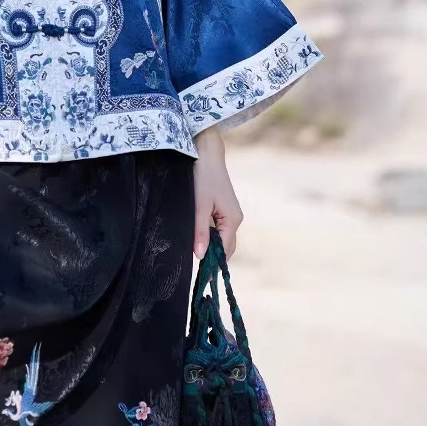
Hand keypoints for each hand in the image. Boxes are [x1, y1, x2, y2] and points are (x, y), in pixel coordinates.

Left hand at [192, 126, 243, 259]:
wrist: (205, 151)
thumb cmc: (202, 176)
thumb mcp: (199, 206)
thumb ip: (199, 231)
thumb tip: (201, 257)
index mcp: (233, 220)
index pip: (226, 251)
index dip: (213, 263)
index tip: (199, 274)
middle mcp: (235, 218)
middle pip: (225, 247)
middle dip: (212, 256)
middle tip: (193, 262)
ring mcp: (229, 213)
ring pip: (221, 237)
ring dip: (209, 244)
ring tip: (192, 248)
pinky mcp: (222, 207)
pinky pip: (217, 227)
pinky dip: (208, 234)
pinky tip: (195, 233)